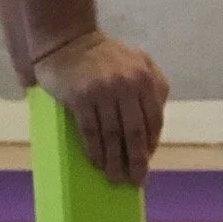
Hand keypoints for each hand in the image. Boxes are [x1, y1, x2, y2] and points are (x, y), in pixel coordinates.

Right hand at [31, 28, 169, 186]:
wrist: (67, 40)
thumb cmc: (103, 56)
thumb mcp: (137, 61)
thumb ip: (153, 85)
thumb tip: (155, 126)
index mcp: (144, 77)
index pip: (153, 119)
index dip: (151, 145)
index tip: (146, 162)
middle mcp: (126, 84)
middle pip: (135, 132)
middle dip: (136, 161)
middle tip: (135, 181)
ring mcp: (103, 91)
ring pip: (112, 135)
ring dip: (115, 162)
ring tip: (115, 178)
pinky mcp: (81, 98)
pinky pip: (91, 131)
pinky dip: (96, 151)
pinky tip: (98, 163)